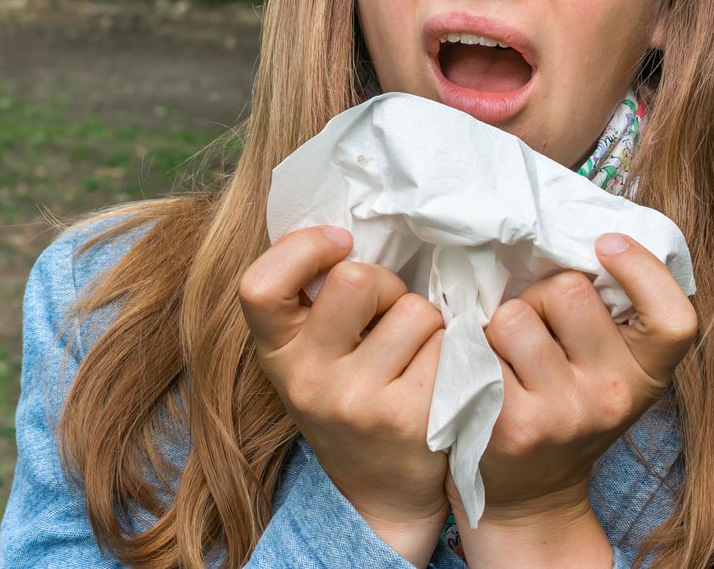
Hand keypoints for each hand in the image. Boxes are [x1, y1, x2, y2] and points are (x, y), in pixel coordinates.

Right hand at [238, 226, 448, 564]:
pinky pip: (450, 345)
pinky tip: (439, 379)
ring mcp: (360, 404)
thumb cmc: (351, 397)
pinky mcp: (414, 420)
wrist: (381, 494)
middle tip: (386, 316)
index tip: (339, 242)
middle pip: (356, 280)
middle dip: (385, 284)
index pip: (259, 286)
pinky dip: (454, 352)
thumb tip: (344, 219)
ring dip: (427, 322)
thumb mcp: (312, 354)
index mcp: (277, 354)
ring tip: (415, 355)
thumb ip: (314, 299)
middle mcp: (308, 382)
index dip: (301, 249)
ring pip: (415, 310)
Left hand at [451, 232, 696, 540]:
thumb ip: (610, 314)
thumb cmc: (567, 408)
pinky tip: (480, 373)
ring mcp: (561, 414)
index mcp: (646, 375)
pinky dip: (470, 349)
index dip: (642, 269)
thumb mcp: (608, 367)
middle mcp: (612, 396)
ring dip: (501, 323)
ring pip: (514, 314)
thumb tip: (584, 234)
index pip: (676, 317)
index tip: (607, 245)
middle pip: (567, 289)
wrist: (532, 498)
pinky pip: (476, 345)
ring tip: (506, 354)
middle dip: (541, 294)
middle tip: (537, 327)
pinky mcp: (509, 425)